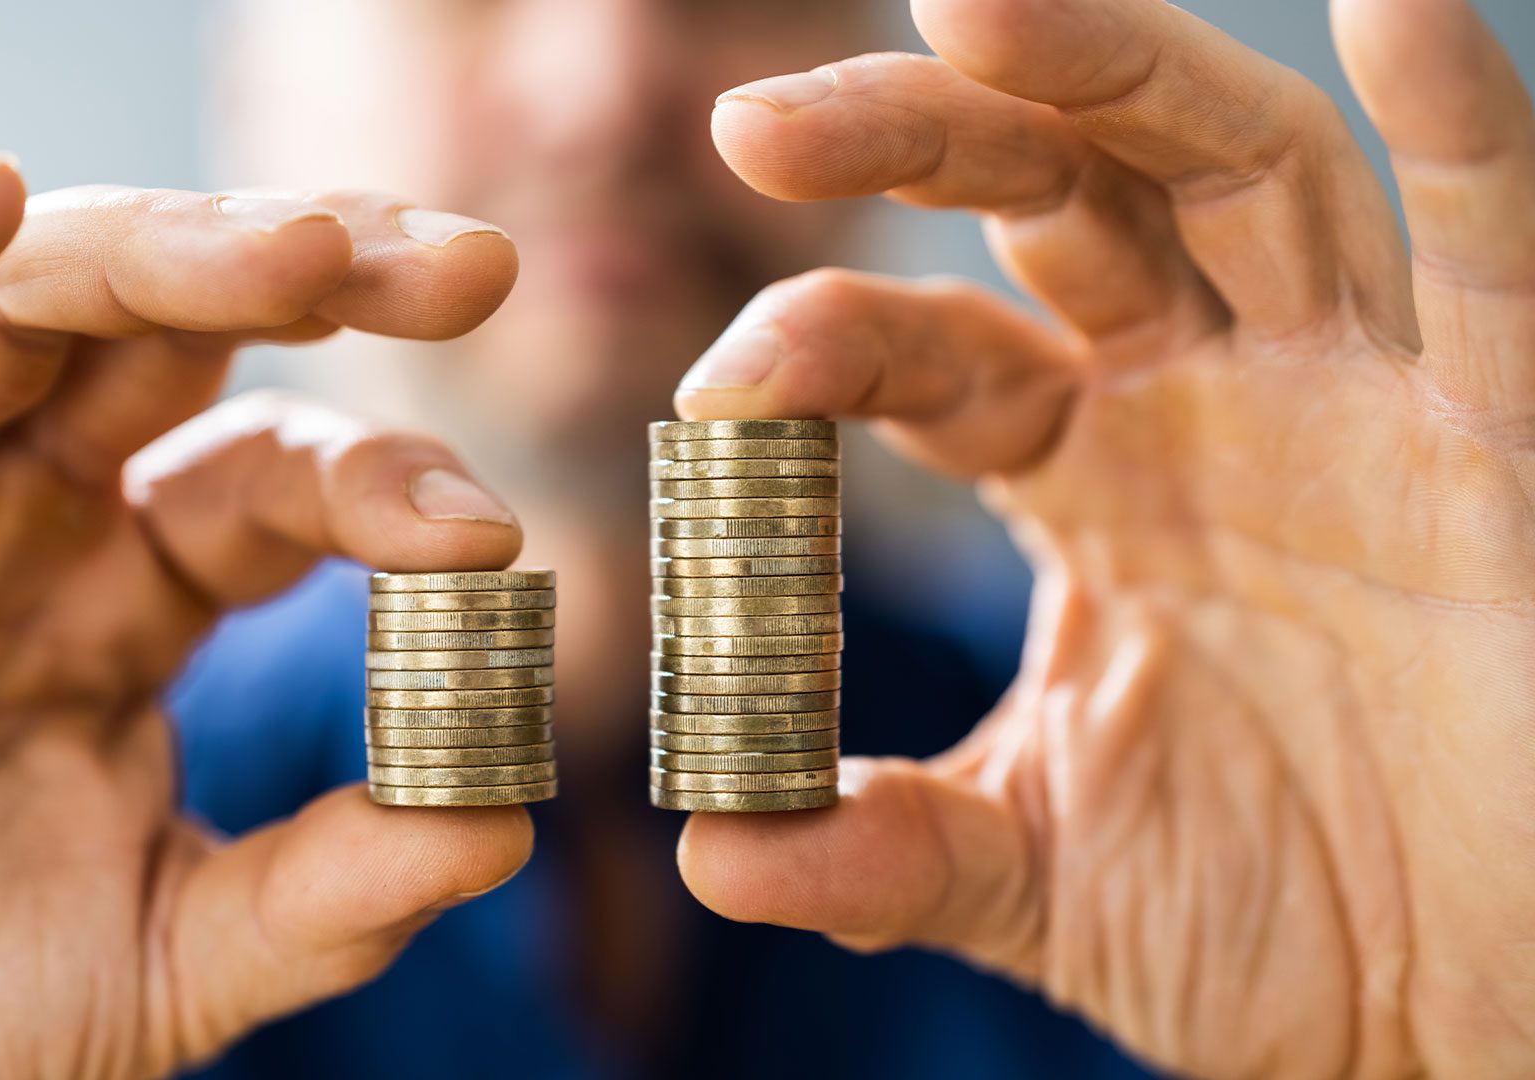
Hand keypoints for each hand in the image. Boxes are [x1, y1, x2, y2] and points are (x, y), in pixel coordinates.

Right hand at [0, 157, 533, 1076]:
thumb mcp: (163, 961)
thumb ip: (326, 896)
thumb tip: (503, 827)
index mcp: (129, 590)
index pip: (277, 472)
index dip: (384, 479)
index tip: (488, 539)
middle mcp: (15, 510)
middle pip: (172, 323)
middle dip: (317, 272)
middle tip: (470, 268)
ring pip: (3, 293)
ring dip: (151, 244)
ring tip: (292, 248)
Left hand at [673, 1, 1534, 1075]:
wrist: (1461, 1018)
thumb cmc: (1267, 927)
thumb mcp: (1039, 875)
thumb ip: (881, 847)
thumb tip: (713, 851)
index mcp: (1081, 472)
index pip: (926, 353)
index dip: (821, 342)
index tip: (718, 387)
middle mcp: (1206, 400)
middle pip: (1060, 199)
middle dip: (918, 137)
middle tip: (758, 120)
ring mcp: (1357, 400)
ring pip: (1241, 175)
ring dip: (1118, 75)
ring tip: (978, 2)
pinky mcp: (1505, 444)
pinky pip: (1496, 264)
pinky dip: (1469, 131)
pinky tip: (1404, 10)